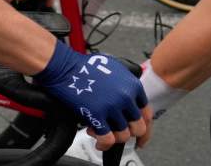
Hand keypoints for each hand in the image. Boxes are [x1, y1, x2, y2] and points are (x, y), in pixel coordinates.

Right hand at [34, 42, 151, 151]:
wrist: (63, 67)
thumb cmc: (83, 66)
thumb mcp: (114, 68)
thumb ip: (127, 85)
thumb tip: (131, 98)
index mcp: (132, 85)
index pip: (147, 113)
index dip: (143, 126)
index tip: (140, 135)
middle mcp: (125, 96)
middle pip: (138, 127)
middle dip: (128, 132)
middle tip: (118, 132)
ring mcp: (111, 106)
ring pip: (123, 135)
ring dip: (113, 137)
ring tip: (103, 133)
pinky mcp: (96, 114)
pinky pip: (107, 139)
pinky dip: (103, 144)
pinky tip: (98, 142)